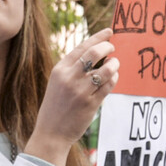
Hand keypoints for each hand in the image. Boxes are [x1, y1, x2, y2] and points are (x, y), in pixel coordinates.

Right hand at [24, 29, 116, 165]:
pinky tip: (114, 77)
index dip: (98, 37)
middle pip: (94, 53)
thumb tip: (96, 52)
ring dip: (114, 64)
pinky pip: (108, 85)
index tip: (110, 32)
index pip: (82, 46)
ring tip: (114, 64)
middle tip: (113, 48)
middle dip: (107, 47)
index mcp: (60, 69)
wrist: (51, 133)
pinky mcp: (90, 104)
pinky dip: (114, 79)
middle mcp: (69, 78)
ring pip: (105, 69)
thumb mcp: (58, 82)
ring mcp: (80, 91)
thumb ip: (73, 68)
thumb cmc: (56, 106)